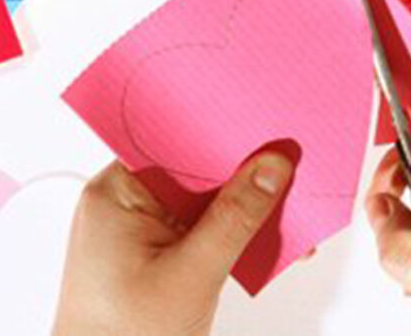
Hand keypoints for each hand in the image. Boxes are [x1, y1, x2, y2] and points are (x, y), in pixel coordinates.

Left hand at [53, 153, 292, 334]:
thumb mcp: (190, 274)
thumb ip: (234, 217)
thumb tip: (270, 167)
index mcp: (117, 192)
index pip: (179, 142)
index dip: (227, 137)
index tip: (273, 139)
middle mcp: (125, 202)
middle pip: (197, 170)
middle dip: (246, 178)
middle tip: (293, 180)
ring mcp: (140, 229)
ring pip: (205, 201)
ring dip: (245, 212)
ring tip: (288, 222)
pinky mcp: (157, 253)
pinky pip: (202, 228)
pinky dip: (234, 236)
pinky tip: (266, 246)